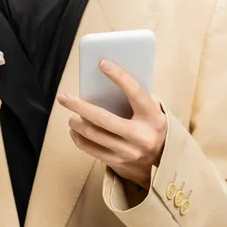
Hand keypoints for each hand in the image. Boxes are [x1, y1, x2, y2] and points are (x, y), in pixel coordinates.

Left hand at [57, 60, 166, 189]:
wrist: (163, 160)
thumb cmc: (150, 126)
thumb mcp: (151, 111)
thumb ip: (134, 97)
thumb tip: (104, 80)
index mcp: (153, 117)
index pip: (135, 92)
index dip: (119, 76)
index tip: (102, 63)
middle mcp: (142, 136)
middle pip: (103, 119)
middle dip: (79, 106)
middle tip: (63, 97)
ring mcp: (129, 152)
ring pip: (93, 135)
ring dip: (76, 123)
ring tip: (71, 115)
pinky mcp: (119, 163)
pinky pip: (91, 150)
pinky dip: (79, 138)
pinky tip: (75, 131)